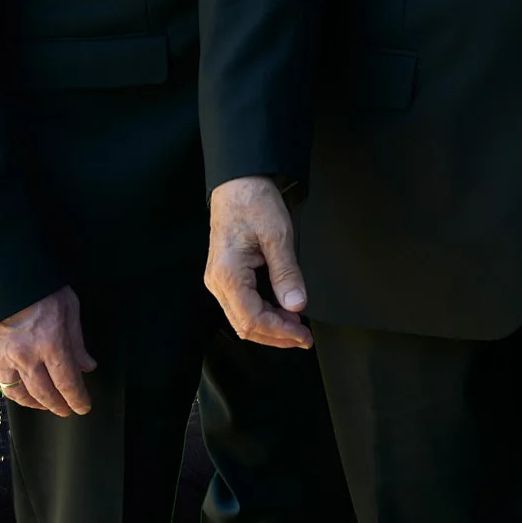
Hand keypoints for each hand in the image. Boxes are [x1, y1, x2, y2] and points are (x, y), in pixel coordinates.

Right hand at [0, 286, 95, 414]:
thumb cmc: (38, 286)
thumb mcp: (68, 307)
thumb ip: (76, 341)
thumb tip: (86, 366)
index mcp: (50, 343)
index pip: (67, 382)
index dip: (77, 399)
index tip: (83, 407)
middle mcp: (24, 355)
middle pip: (44, 393)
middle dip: (58, 406)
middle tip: (66, 410)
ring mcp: (0, 358)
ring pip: (18, 394)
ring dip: (34, 403)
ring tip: (45, 405)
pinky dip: (9, 392)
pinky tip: (18, 393)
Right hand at [205, 175, 314, 348]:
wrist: (239, 183)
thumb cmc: (254, 203)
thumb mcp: (278, 236)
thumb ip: (287, 274)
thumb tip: (297, 305)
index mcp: (228, 274)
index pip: (252, 319)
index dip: (280, 332)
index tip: (303, 336)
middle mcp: (217, 282)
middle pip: (245, 325)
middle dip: (276, 336)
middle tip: (304, 338)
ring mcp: (219, 280)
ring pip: (242, 318)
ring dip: (270, 327)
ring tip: (297, 328)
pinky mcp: (227, 276)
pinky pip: (243, 305)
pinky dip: (263, 314)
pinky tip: (283, 313)